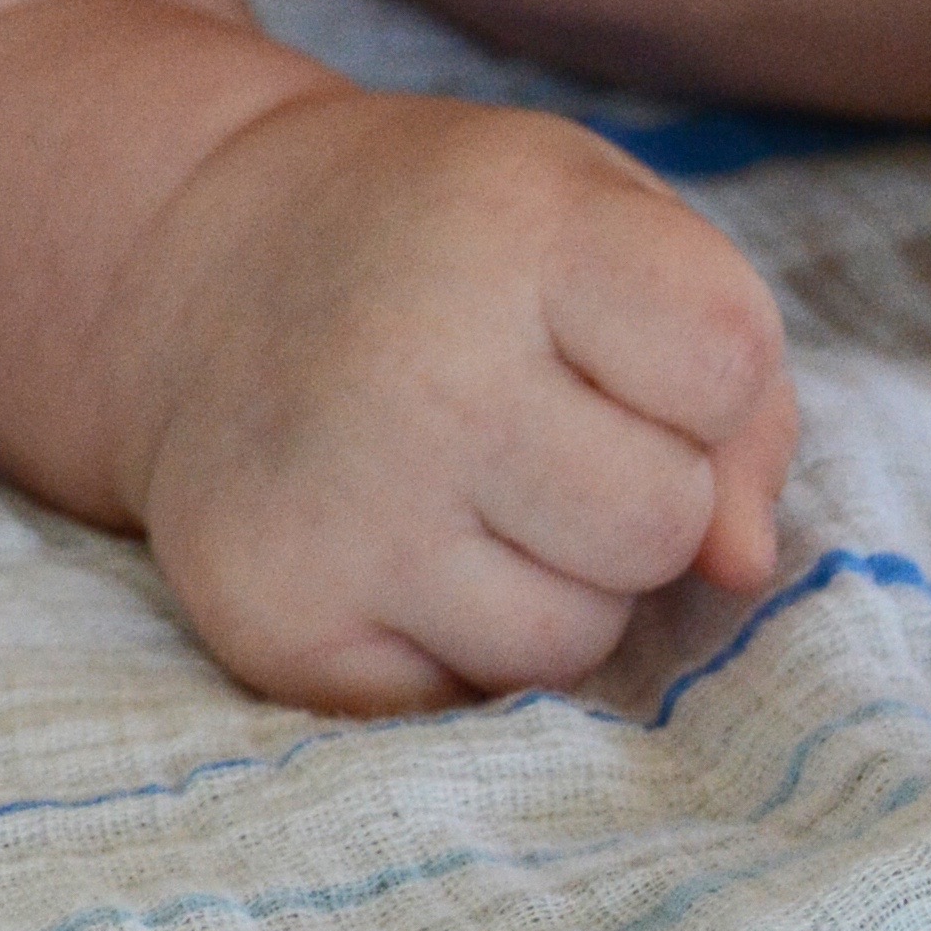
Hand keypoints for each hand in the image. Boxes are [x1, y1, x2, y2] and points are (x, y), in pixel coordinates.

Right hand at [108, 87, 795, 712]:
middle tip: (537, 424)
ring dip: (551, 586)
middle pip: (663, 524)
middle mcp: (419, 366)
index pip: (727, 362)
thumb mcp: (606, 227)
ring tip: (462, 490)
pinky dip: (450, 646)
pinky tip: (389, 547)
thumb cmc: (449, 251)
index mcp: (516, 228)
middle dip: (636, 495)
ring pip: (572, 642)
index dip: (703, 376)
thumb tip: (740, 567)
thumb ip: (735, 377)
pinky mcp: (274, 618)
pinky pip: (462, 702)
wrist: (190, 271)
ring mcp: (338, 505)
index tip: (618, 342)